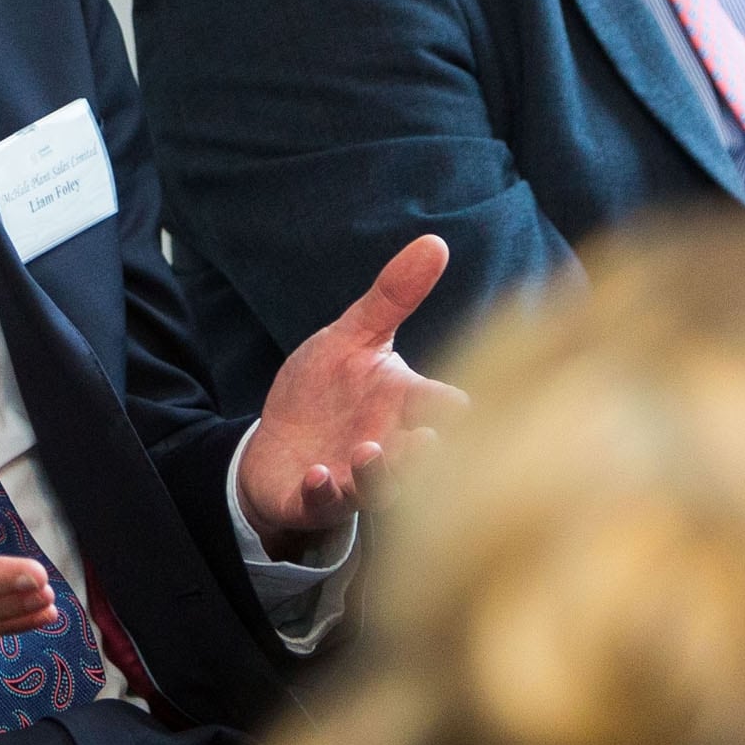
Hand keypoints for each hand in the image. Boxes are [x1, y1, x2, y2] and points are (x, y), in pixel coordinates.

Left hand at [239, 235, 463, 542]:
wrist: (278, 442)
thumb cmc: (327, 391)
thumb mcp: (353, 337)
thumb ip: (392, 296)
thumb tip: (434, 241)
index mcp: (403, 403)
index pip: (442, 405)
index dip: (457, 407)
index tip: (466, 404)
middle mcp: (389, 444)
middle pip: (420, 457)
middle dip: (424, 453)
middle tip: (428, 439)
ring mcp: (353, 476)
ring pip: (378, 487)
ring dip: (377, 474)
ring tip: (368, 453)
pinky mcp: (315, 497)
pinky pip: (323, 503)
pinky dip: (322, 492)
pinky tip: (316, 474)